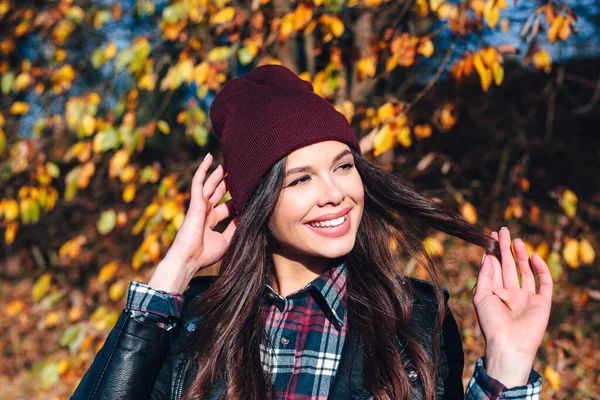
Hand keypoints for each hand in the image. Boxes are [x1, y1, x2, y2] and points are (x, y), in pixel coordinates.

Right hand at [148, 153, 237, 291]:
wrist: (188, 260)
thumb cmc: (205, 255)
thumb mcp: (226, 241)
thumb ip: (235, 227)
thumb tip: (247, 215)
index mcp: (210, 222)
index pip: (226, 208)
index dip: (236, 201)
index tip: (248, 193)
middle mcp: (205, 212)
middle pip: (219, 193)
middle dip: (228, 183)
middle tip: (238, 173)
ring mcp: (199, 206)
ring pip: (210, 184)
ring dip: (218, 173)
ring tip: (227, 162)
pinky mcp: (195, 202)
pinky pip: (199, 181)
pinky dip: (203, 169)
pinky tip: (209, 157)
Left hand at [473, 227, 552, 386]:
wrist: (508, 344)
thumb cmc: (490, 322)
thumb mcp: (481, 295)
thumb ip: (485, 275)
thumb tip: (487, 256)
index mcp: (494, 293)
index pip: (494, 268)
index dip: (493, 253)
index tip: (490, 237)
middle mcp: (510, 294)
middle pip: (509, 266)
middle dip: (506, 249)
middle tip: (503, 231)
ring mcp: (526, 298)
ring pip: (525, 271)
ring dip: (520, 255)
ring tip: (516, 240)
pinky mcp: (542, 302)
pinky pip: (544, 282)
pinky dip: (541, 269)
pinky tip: (533, 256)